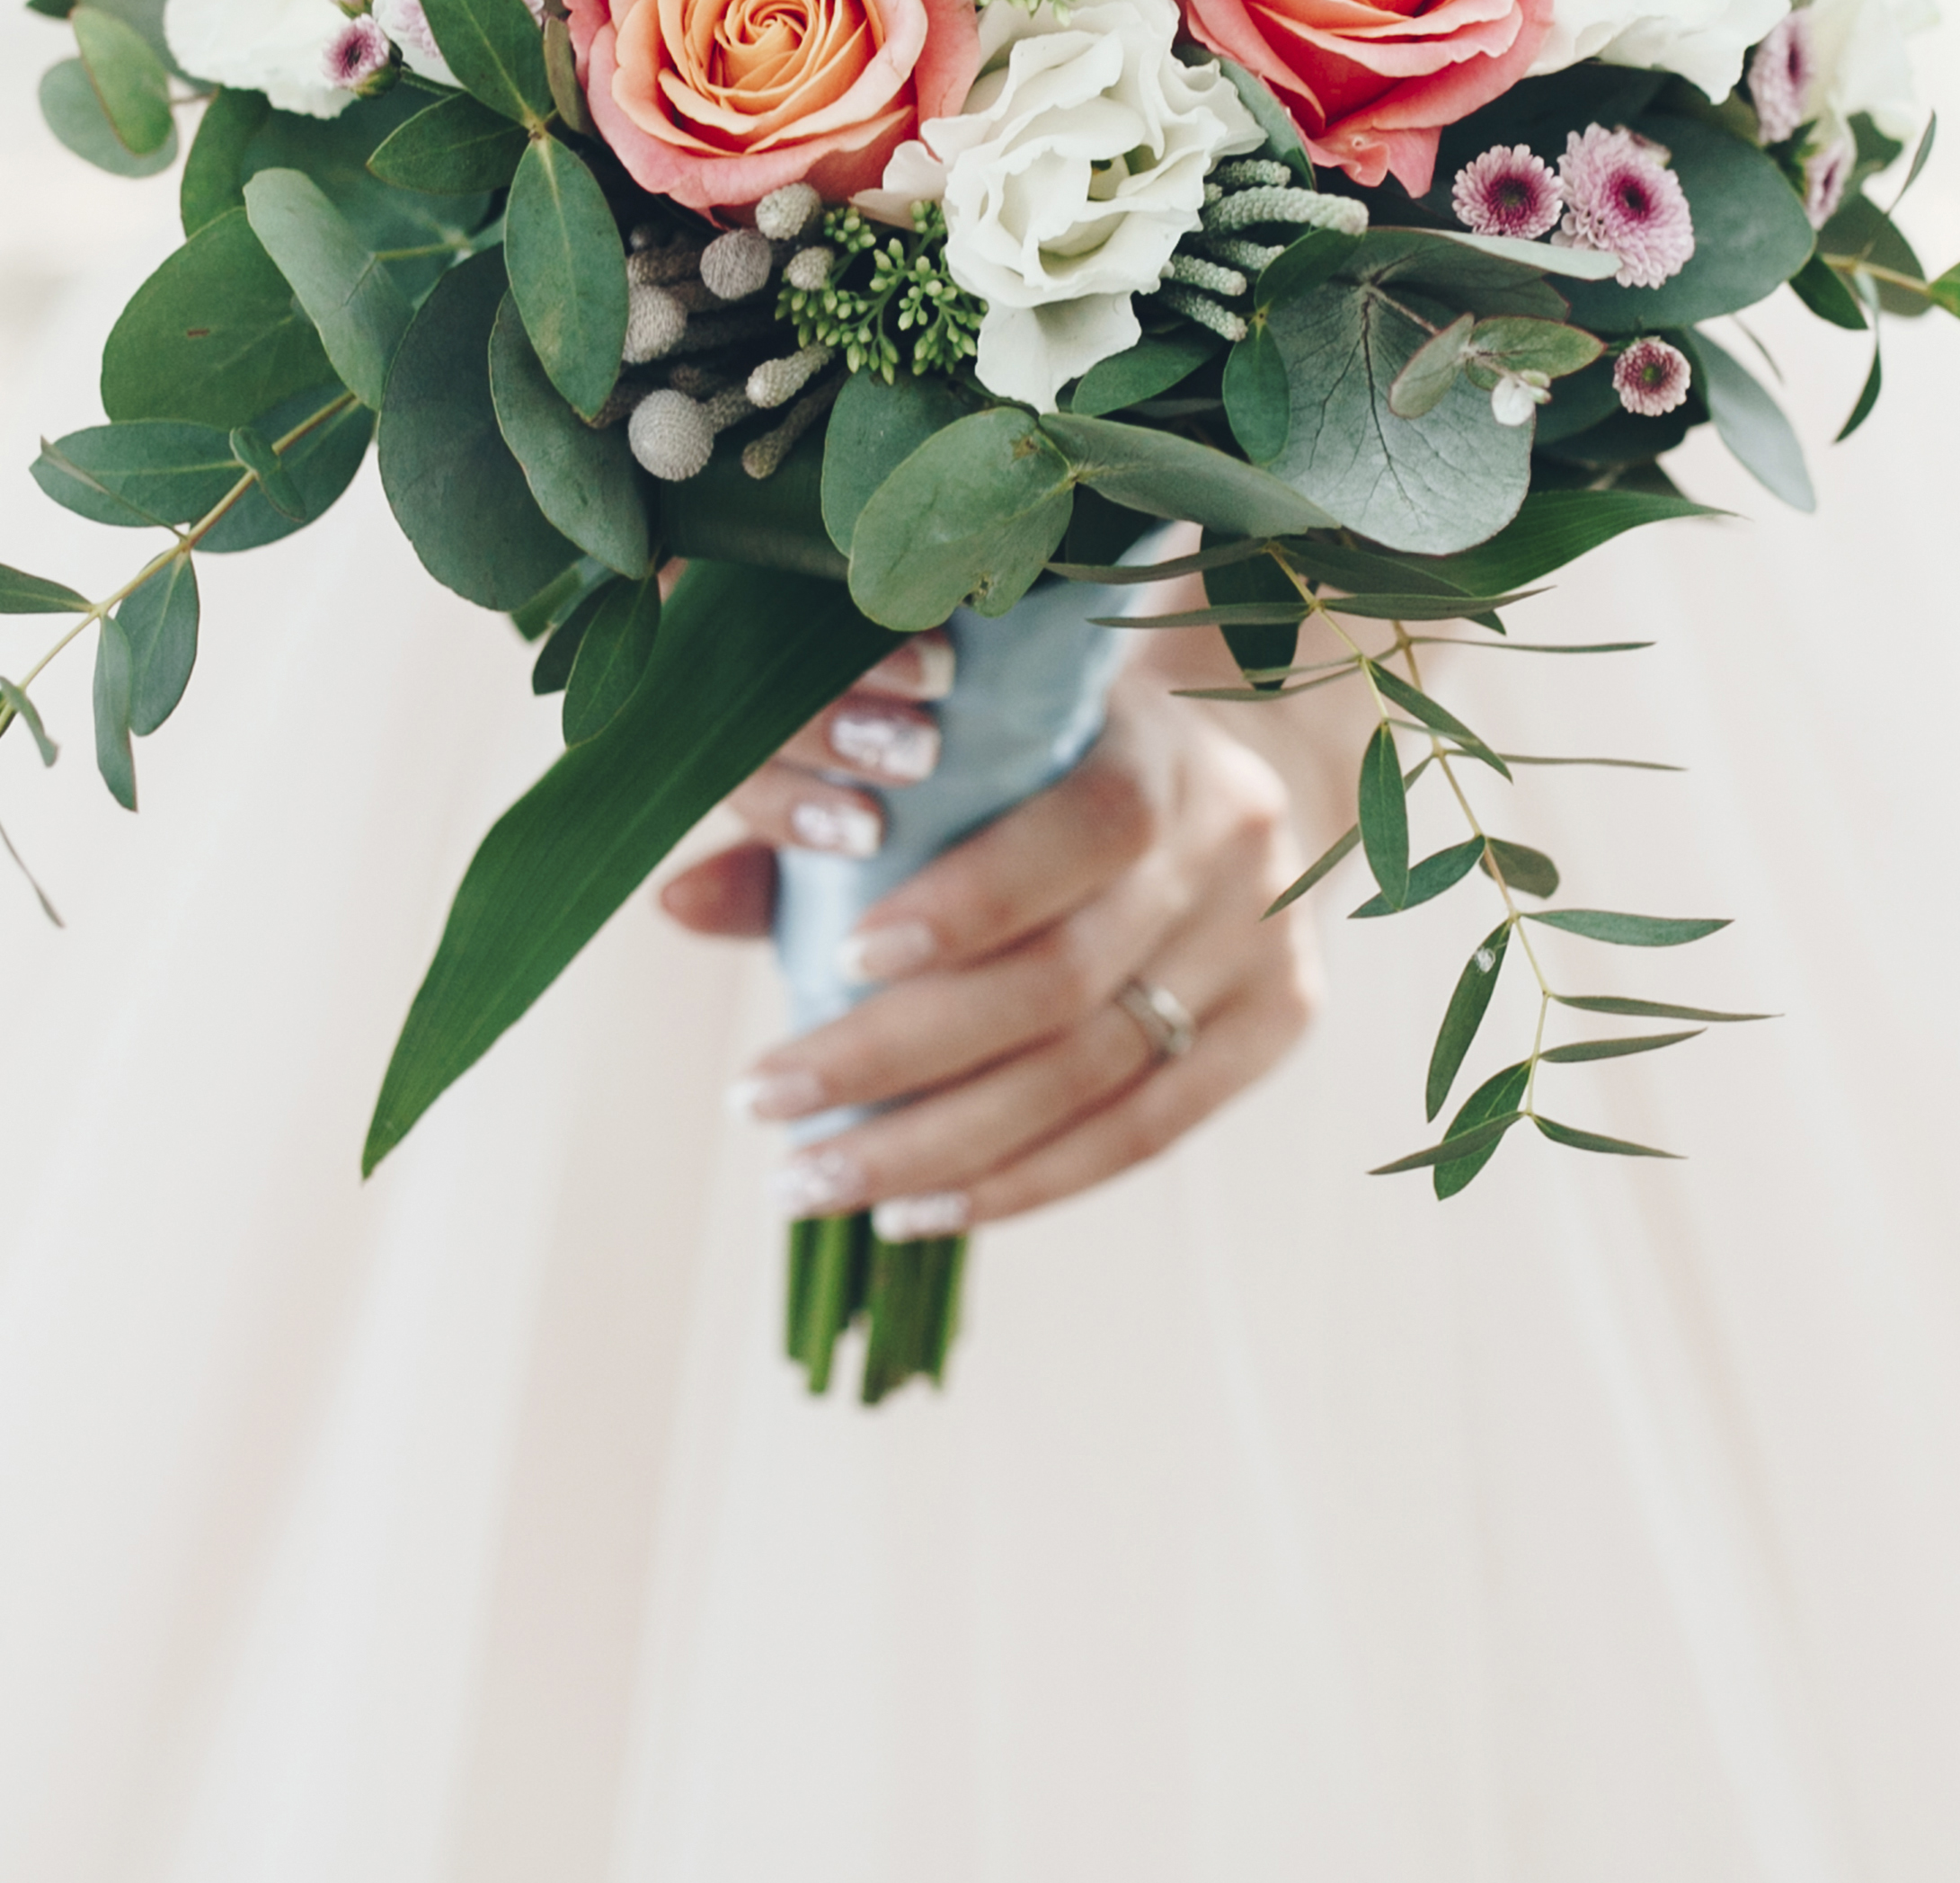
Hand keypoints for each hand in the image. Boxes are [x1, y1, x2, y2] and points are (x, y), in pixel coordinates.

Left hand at [657, 632, 1316, 1238]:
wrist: (1255, 769)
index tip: (834, 960)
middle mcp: (1230, 847)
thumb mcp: (969, 756)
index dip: (965, 905)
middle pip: (1063, 984)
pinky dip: (1023, 1184)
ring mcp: (1268, 944)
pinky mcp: (1284, 1024)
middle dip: (897, 1057)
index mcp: (1158, 749)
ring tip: (814, 1181)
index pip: (1080, 831)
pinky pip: (1144, 1135)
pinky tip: (919, 1211)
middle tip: (764, 1109)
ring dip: (939, 1149)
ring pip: (1094, 1079)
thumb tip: (676, 903)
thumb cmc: (1056, 762)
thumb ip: (826, 828)